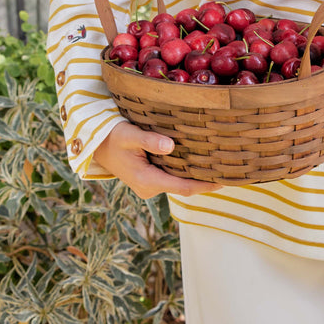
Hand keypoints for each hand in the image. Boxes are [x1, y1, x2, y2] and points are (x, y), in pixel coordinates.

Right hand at [93, 120, 223, 198]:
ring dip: (195, 177)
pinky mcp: (148, 181)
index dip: (204, 185)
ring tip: (218, 167)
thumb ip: (149, 141)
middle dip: (204, 181)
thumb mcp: (129, 134)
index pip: (183, 187)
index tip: (223, 181)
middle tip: (228, 171)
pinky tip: (198, 163)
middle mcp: (149, 188)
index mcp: (147, 180)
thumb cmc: (112, 136)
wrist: (95, 145)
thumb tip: (170, 146)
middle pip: (184, 188)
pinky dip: (185, 174)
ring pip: (178, 184)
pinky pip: (171, 180)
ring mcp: (148, 187)